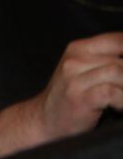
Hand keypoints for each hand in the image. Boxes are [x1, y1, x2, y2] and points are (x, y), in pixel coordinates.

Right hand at [0, 32, 122, 156]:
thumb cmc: (70, 97)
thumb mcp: (84, 70)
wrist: (43, 119)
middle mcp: (75, 59)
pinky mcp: (79, 97)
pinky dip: (122, 101)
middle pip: (122, 58)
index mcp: (79, 48)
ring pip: (119, 72)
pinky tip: (119, 107)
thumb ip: (106, 61)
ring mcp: (75, 78)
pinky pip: (112, 93)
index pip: (118, 39)